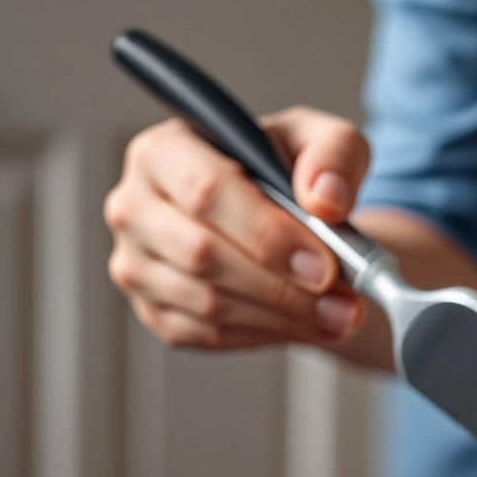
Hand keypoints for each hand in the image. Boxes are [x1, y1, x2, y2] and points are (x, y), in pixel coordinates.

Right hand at [104, 108, 370, 348]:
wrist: (272, 213)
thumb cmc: (284, 169)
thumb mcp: (320, 140)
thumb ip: (334, 153)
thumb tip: (327, 198)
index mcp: (163, 150)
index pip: (206, 192)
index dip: (267, 234)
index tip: (323, 264)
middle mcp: (134, 206)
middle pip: (202, 255)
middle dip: (282, 286)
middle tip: (342, 300)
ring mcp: (136, 264)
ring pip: (207, 304)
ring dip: (283, 317)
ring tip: (340, 315)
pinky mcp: (152, 311)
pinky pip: (207, 336)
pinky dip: (265, 335)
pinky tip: (307, 325)